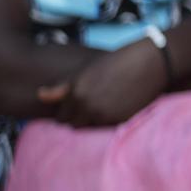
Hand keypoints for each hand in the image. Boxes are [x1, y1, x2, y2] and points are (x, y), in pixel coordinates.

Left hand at [37, 42, 166, 126]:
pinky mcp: (119, 120)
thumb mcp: (87, 70)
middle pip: (73, 125)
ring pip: (89, 129)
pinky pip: (105, 129)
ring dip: (93, 122)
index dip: (68, 112)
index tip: (77, 108)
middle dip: (78, 120)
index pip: (61, 116)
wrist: (151, 62)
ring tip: (104, 109)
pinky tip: (116, 109)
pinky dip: (107, 122)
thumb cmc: (118, 61)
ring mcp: (102, 114)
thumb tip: (40, 95)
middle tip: (92, 109)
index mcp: (75, 91)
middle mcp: (85, 105)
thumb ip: (63, 86)